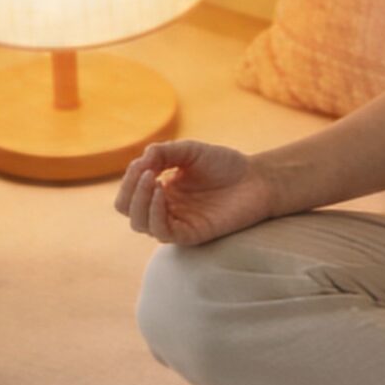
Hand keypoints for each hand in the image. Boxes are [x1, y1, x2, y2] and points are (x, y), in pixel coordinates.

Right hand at [112, 139, 279, 246]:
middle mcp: (165, 209)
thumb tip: (140, 161)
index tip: (144, 161)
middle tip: (145, 173)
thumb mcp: (190, 151)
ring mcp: (177, 222)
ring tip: (153, 180)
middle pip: (127, 210)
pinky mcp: (191, 234)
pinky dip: (154, 213)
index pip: (129, 193)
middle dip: (129, 190)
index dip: (129, 178)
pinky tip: (161, 193)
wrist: (257, 178)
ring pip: (140, 224)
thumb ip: (163, 152)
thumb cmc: (225, 164)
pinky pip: (162, 233)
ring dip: (139, 201)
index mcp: (162, 190)